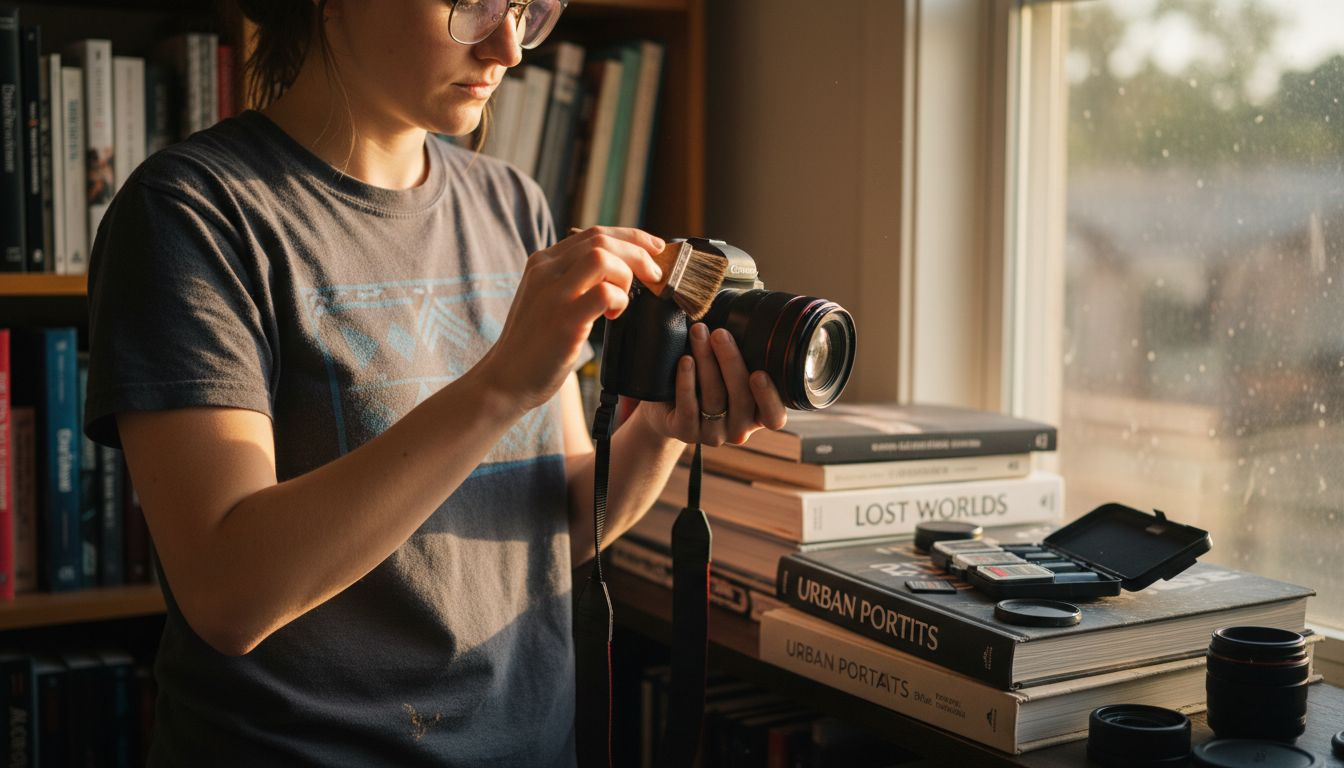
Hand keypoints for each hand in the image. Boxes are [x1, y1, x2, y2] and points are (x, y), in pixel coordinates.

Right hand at [480, 226, 664, 410]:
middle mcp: (545, 270)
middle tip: (654, 276)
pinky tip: (614, 316)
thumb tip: (622, 269)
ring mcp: (553, 293)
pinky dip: (620, 301)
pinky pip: (605, 293)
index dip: (631, 237)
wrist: (506, 378)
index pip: (594, 233)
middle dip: (639, 253)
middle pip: (602, 240)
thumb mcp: (548, 299)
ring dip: (627, 276)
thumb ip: (574, 280)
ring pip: (603, 258)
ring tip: (624, 300)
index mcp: (543, 262)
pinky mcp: (563, 319)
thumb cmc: (535, 344)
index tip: (654, 248)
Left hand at [636, 323, 788, 445]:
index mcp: (757, 415)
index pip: (774, 417)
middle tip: (720, 334)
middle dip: (730, 362)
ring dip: (706, 361)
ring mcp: (712, 434)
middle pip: (741, 399)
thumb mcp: (728, 373)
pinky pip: (688, 407)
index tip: (759, 373)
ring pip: (713, 398)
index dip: (768, 398)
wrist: (667, 408)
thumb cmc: (705, 382)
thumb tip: (746, 315)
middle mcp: (738, 429)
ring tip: (699, 333)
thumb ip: (743, 357)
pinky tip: (685, 360)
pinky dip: (686, 381)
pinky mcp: (686, 432)